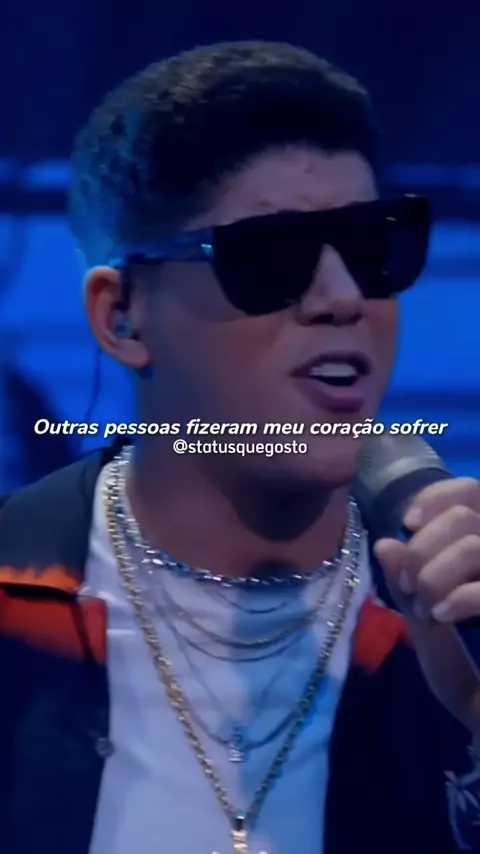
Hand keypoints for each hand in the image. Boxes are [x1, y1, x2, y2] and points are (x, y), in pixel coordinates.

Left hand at [374, 477, 479, 733]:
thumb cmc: (464, 670)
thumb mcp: (425, 621)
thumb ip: (407, 580)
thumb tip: (384, 541)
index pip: (471, 490)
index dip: (435, 498)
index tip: (407, 524)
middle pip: (463, 514)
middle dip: (422, 550)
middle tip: (410, 588)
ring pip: (472, 544)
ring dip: (434, 575)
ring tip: (427, 608)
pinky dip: (458, 597)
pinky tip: (443, 617)